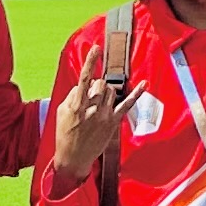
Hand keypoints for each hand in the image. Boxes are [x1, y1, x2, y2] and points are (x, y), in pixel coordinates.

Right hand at [51, 41, 125, 184]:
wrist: (72, 158)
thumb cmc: (64, 134)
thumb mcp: (61, 112)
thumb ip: (72, 95)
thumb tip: (84, 85)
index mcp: (76, 104)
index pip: (85, 78)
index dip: (90, 61)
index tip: (96, 47)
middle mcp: (92, 108)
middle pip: (100, 83)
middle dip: (96, 85)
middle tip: (90, 96)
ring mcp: (104, 115)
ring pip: (111, 90)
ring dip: (106, 92)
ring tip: (98, 103)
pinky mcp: (113, 122)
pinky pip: (127, 104)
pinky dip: (137, 93)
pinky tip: (144, 84)